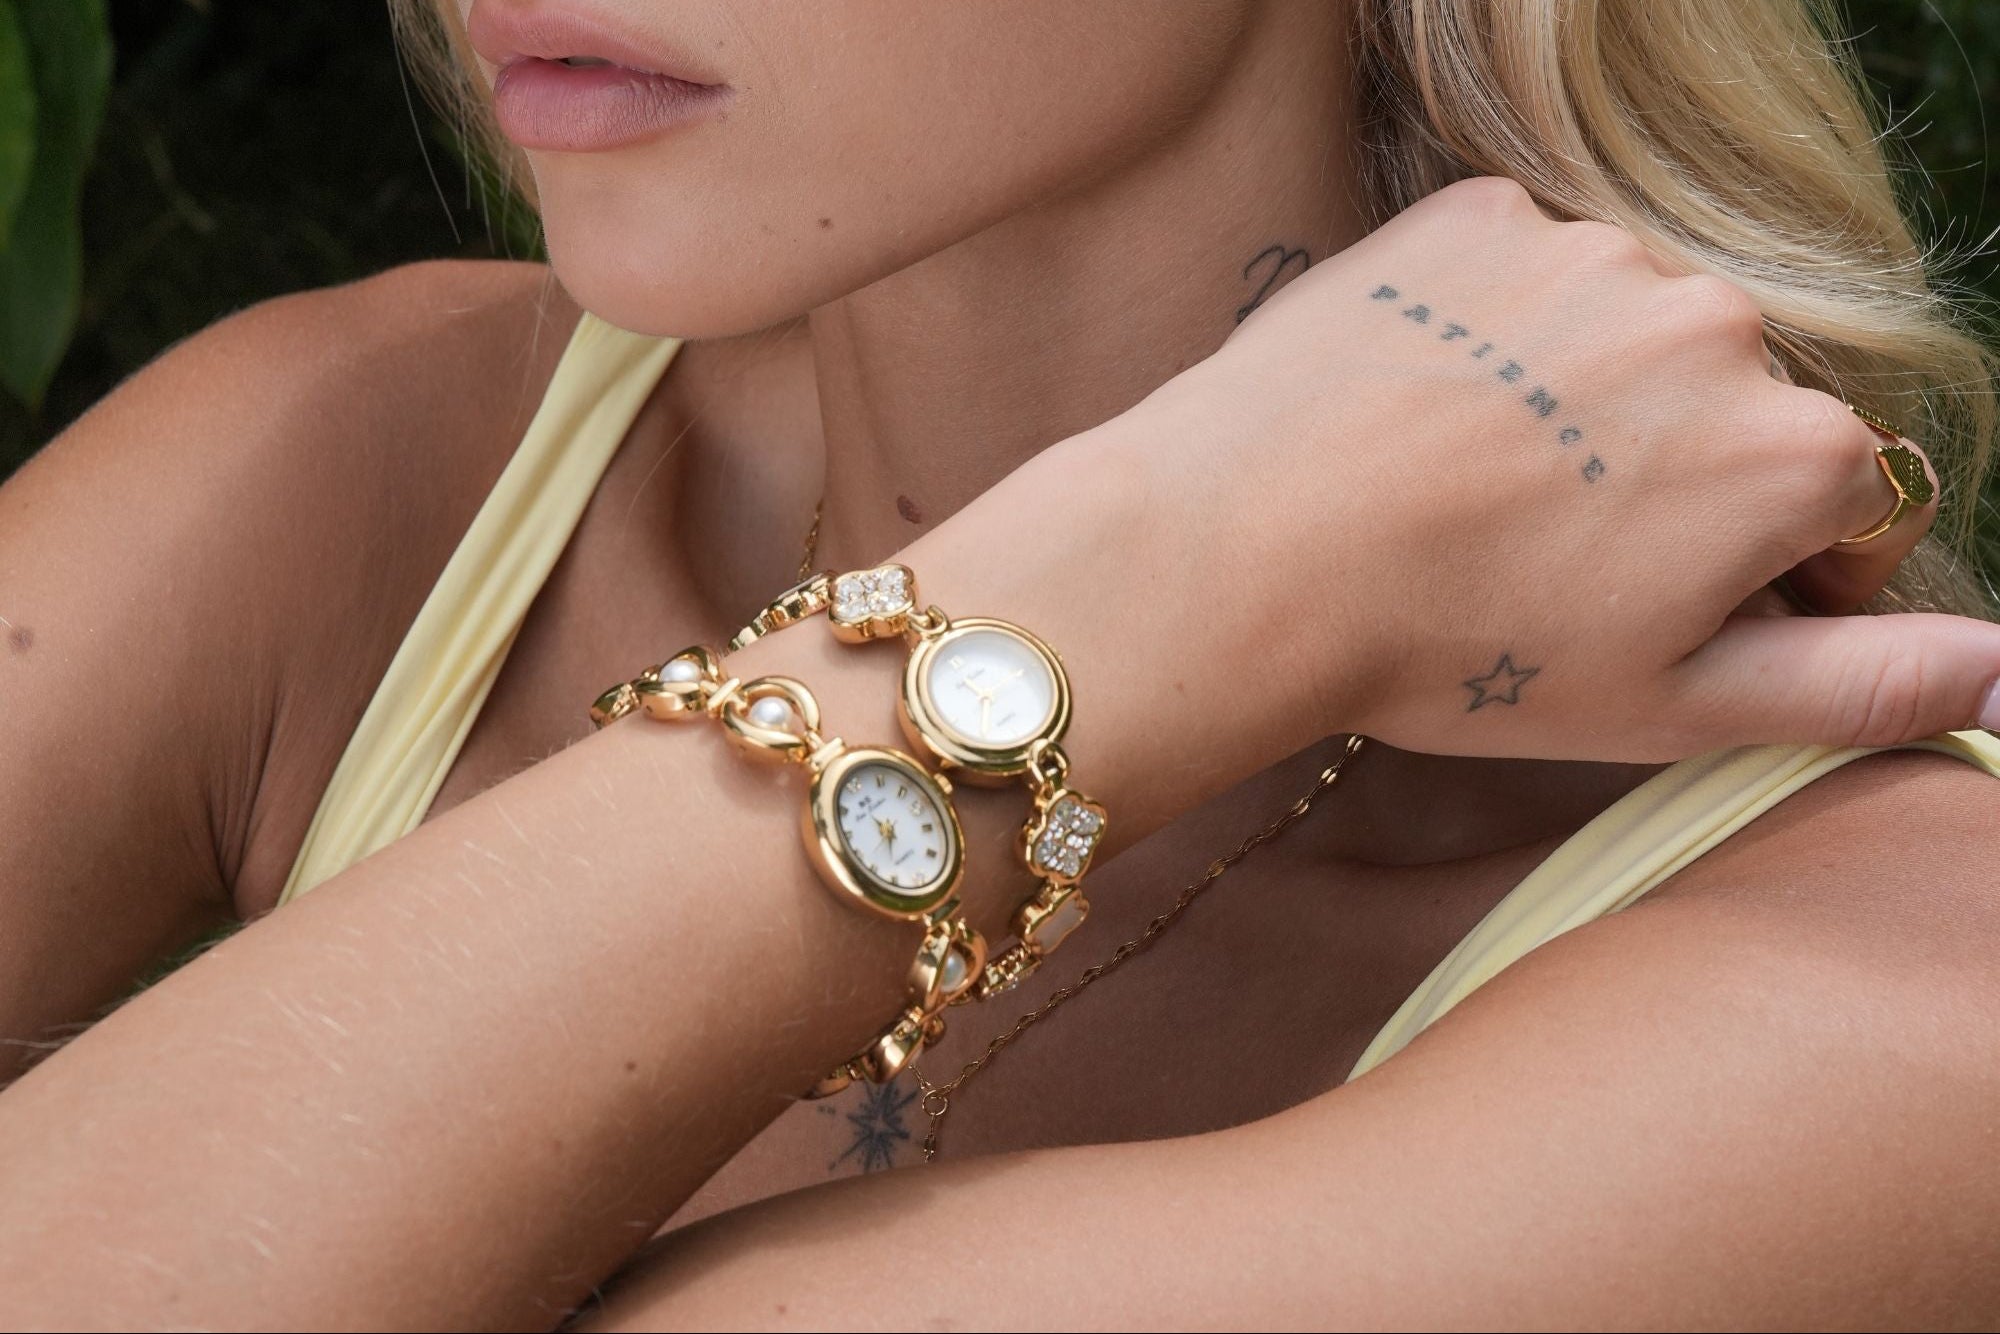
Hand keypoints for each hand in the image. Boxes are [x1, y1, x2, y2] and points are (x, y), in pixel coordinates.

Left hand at [904, 176, 1999, 830]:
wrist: (1243, 554)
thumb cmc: (1452, 651)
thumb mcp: (1672, 707)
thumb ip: (1860, 685)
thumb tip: (1999, 671)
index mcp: (1792, 449)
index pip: (1843, 508)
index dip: (1758, 577)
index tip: (1651, 612)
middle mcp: (1718, 322)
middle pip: (1737, 409)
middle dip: (1676, 481)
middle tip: (1541, 558)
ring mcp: (1593, 253)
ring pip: (1630, 338)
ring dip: (1584, 401)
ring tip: (1472, 486)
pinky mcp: (1480, 215)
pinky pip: (1527, 275)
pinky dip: (1499, 336)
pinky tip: (1428, 410)